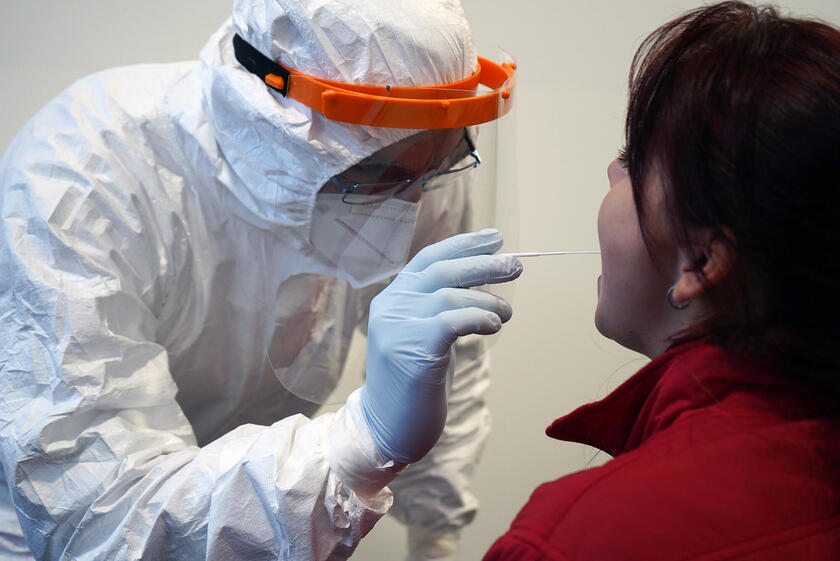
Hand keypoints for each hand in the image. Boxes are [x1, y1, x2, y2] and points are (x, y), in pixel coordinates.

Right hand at [360, 229, 521, 463]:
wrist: (386, 429)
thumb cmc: (412, 384)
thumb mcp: (422, 335)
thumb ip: (438, 308)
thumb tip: (481, 282)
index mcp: (392, 299)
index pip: (428, 258)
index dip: (463, 244)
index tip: (495, 238)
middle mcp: (390, 307)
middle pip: (442, 270)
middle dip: (484, 265)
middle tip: (517, 265)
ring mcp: (397, 328)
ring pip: (450, 295)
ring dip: (488, 300)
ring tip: (507, 312)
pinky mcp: (412, 350)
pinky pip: (452, 320)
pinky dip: (479, 317)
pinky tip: (494, 325)